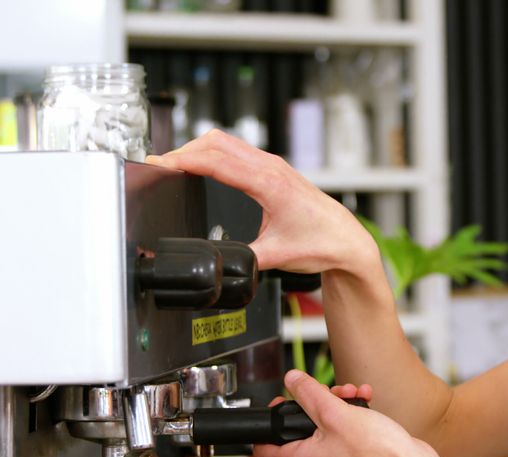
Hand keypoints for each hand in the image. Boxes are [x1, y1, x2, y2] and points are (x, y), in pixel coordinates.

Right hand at [145, 131, 377, 274]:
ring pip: (227, 142)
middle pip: (217, 143)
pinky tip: (204, 164)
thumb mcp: (275, 256)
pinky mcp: (274, 169)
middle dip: (185, 150)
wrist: (346, 240)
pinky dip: (215, 152)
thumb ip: (243, 259)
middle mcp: (271, 168)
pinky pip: (238, 150)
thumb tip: (218, 263)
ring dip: (199, 148)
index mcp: (269, 184)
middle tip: (161, 166)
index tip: (161, 164)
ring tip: (176, 164)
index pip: (217, 162)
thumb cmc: (321, 243)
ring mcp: (273, 165)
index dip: (184, 160)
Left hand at [254, 371, 440, 456]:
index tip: (281, 402)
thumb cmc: (375, 453)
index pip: (263, 448)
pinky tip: (364, 400)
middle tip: (328, 392)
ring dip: (337, 404)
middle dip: (315, 402)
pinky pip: (344, 432)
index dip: (269, 420)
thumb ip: (309, 393)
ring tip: (352, 393)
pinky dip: (351, 415)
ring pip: (325, 426)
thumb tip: (291, 380)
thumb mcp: (334, 413)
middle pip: (299, 428)